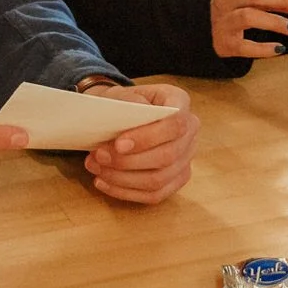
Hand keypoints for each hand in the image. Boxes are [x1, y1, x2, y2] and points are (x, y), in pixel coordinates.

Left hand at [82, 82, 199, 204]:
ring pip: (159, 179)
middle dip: (129, 161)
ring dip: (122, 178)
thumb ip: (127, 101)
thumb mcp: (121, 93)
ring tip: (96, 167)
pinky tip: (103, 182)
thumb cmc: (122, 103)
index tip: (119, 144)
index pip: (176, 123)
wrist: (120, 113)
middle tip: (99, 156)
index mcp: (180, 102)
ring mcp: (185, 158)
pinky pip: (154, 194)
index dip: (148, 137)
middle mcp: (190, 131)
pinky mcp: (175, 180)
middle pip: (168, 156)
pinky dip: (125, 191)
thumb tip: (132, 115)